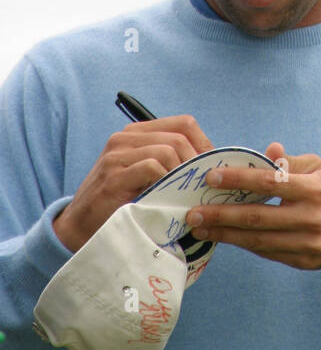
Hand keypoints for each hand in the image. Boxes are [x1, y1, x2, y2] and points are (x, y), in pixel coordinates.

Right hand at [53, 115, 213, 252]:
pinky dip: (165, 182)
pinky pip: (152, 167)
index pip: (183, 123)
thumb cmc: (120, 201)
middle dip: (196, 161)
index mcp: (137, 133)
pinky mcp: (113, 175)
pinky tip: (166, 197)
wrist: (80, 226)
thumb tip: (211, 162)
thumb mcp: (147, 175)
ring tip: (185, 193)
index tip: (211, 167)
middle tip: (202, 184)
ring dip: (181, 174)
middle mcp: (125, 137)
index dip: (204, 143)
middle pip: (179, 136)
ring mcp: (116, 154)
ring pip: (167, 150)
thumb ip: (169, 161)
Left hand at [183, 143, 320, 269]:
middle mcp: (310, 218)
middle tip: (193, 213)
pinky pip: (268, 253)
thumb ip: (292, 162)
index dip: (240, 179)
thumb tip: (267, 151)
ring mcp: (306, 244)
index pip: (271, 183)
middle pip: (258, 218)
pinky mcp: (302, 262)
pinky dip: (245, 244)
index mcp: (315, 190)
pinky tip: (226, 237)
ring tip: (201, 228)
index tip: (213, 176)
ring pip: (259, 241)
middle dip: (222, 215)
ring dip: (226, 235)